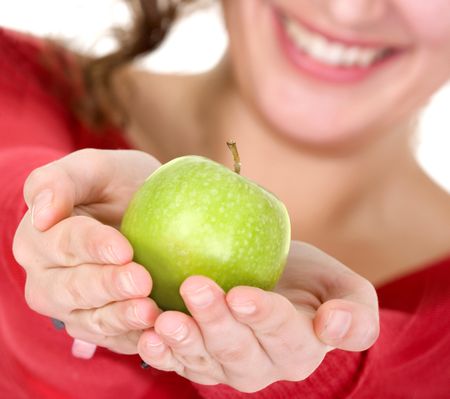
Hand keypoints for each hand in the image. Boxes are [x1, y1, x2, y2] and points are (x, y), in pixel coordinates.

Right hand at [13, 149, 161, 355]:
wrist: (139, 211)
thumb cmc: (116, 184)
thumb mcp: (94, 168)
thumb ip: (61, 180)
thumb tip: (41, 213)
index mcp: (39, 238)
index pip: (64, 243)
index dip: (93, 247)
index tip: (123, 249)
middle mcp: (47, 279)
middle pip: (73, 288)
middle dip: (108, 286)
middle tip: (142, 281)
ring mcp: (71, 308)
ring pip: (90, 320)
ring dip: (121, 318)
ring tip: (151, 312)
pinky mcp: (97, 326)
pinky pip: (112, 340)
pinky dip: (133, 339)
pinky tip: (158, 334)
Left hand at [137, 242, 378, 392]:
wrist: (276, 281)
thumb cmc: (310, 279)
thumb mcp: (345, 287)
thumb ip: (355, 311)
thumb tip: (333, 325)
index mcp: (300, 347)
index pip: (283, 334)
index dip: (263, 317)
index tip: (241, 294)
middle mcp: (264, 366)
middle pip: (238, 349)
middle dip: (216, 322)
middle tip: (195, 287)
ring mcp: (228, 367)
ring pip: (206, 360)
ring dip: (184, 341)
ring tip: (163, 321)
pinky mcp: (201, 361)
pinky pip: (182, 362)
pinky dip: (163, 352)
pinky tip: (147, 336)